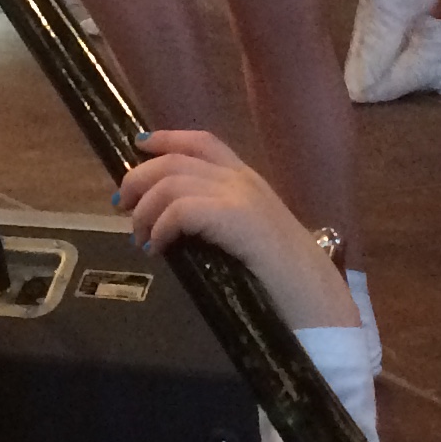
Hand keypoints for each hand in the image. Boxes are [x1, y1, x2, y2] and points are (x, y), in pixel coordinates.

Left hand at [117, 129, 358, 332]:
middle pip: (175, 160)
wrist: (317, 302)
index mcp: (248, 180)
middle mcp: (243, 180)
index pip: (202, 141)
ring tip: (140, 239)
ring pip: (172, 182)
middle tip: (123, 207)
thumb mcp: (248, 241)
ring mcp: (240, 196)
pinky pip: (181, 209)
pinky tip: (158, 248)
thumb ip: (219, 224)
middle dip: (140, 179)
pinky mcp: (235, 218)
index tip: (137, 146)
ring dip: (145, 209)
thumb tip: (173, 229)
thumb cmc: (284, 282)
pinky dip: (160, 227)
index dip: (166, 139)